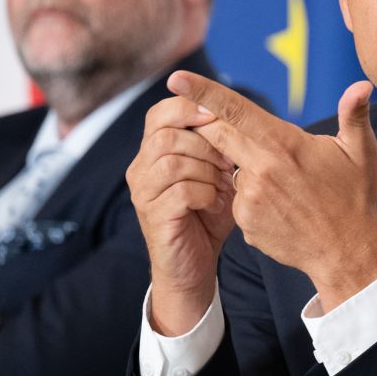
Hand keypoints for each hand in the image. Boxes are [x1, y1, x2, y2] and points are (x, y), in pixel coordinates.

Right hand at [127, 77, 240, 333]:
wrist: (194, 267)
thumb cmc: (207, 215)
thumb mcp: (214, 173)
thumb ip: (218, 144)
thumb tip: (236, 113)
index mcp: (152, 151)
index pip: (159, 113)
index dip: (189, 108)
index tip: (218, 116)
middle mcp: (140, 168)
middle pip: (167, 135)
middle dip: (206, 144)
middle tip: (228, 163)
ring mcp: (143, 193)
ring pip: (172, 161)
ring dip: (207, 170)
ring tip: (224, 184)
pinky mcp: (153, 216)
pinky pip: (181, 191)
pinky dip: (206, 194)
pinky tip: (216, 204)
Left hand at [175, 72, 376, 310]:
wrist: (346, 253)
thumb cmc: (354, 198)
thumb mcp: (360, 152)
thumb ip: (354, 114)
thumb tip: (362, 85)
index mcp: (283, 144)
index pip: (234, 111)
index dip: (203, 92)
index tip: (176, 78)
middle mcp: (261, 168)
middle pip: (218, 135)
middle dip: (212, 126)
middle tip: (220, 125)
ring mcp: (250, 198)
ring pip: (232, 169)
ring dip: (247, 169)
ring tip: (284, 186)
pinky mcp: (245, 222)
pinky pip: (239, 200)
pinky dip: (252, 198)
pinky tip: (280, 208)